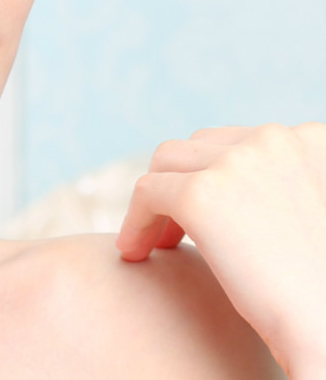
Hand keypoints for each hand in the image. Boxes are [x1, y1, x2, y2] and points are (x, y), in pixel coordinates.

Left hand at [116, 123, 325, 377]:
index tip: (211, 215)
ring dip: (158, 198)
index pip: (241, 143)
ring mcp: (238, 163)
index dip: (216, 176)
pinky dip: (135, 220)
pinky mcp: (201, 194)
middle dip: (184, 182)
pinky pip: (147, 192)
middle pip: (202, 146)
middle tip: (178, 228)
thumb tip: (232, 188)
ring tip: (157, 241)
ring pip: (169, 162)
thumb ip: (280, 189)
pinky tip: (134, 253)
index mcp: (312, 142)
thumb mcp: (312, 218)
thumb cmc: (325, 301)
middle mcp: (276, 140)